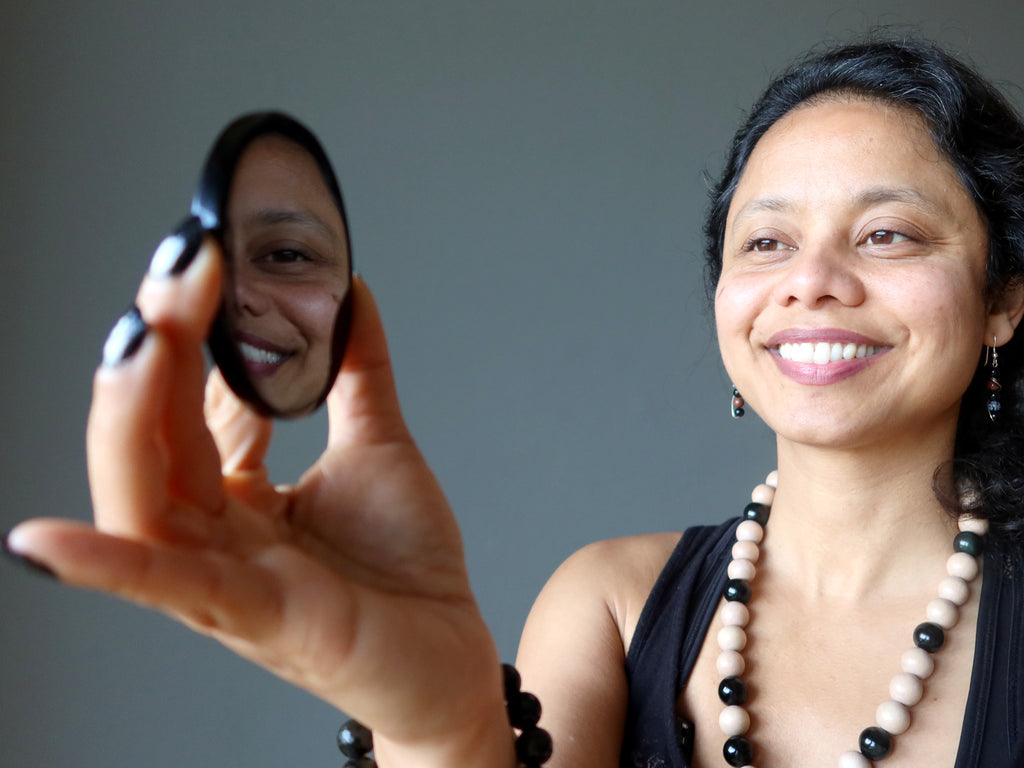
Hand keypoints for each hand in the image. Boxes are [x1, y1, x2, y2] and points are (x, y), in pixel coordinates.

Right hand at [5, 232, 509, 761]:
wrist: (451, 653)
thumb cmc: (405, 567)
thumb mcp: (379, 447)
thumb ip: (357, 371)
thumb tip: (348, 289)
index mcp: (237, 491)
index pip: (189, 400)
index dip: (191, 328)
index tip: (207, 254)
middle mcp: (216, 529)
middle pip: (155, 433)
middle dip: (160, 344)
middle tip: (183, 260)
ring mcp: (227, 574)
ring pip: (144, 496)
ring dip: (130, 415)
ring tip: (140, 335)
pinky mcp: (258, 617)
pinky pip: (171, 591)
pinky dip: (106, 567)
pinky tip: (43, 544)